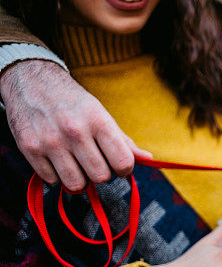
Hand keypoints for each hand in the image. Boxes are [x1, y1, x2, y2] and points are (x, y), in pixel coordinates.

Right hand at [0, 59, 151, 191]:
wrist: (30, 81)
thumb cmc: (73, 102)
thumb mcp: (101, 114)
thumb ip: (124, 140)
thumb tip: (149, 159)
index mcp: (98, 121)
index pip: (123, 162)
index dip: (124, 169)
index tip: (118, 164)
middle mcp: (74, 131)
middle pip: (101, 177)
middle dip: (101, 174)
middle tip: (95, 162)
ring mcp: (50, 141)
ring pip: (76, 184)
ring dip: (79, 179)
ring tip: (77, 165)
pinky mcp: (29, 148)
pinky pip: (51, 181)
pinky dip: (57, 176)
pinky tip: (57, 161)